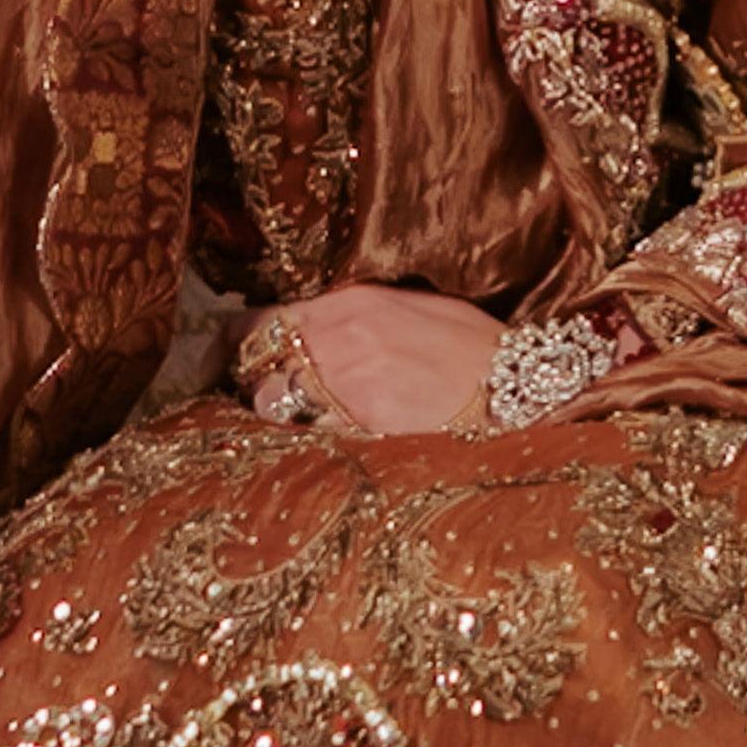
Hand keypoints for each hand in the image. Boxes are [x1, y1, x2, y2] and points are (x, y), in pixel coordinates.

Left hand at [246, 285, 507, 437]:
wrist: (514, 382)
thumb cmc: (469, 346)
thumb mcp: (407, 306)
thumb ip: (352, 314)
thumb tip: (311, 326)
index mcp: (348, 304)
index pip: (259, 321)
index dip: (237, 343)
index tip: (232, 356)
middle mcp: (338, 339)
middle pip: (255, 364)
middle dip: (249, 380)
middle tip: (254, 393)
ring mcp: (348, 384)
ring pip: (273, 403)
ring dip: (276, 413)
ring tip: (291, 421)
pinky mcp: (363, 424)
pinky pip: (310, 434)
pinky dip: (308, 439)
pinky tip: (322, 443)